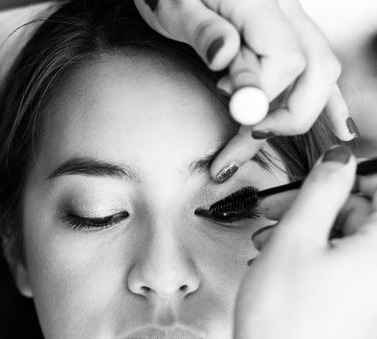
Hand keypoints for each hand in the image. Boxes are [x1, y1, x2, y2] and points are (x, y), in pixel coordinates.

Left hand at [133, 0, 357, 182]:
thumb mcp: (175, 8)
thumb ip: (203, 31)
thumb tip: (226, 57)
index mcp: (260, 3)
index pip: (286, 60)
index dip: (262, 96)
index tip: (229, 104)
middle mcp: (286, 11)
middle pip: (317, 70)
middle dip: (287, 116)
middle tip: (245, 137)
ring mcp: (290, 24)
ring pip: (317, 77)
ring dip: (290, 119)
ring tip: (245, 148)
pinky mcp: (284, 37)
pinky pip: (315, 71)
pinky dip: (327, 103)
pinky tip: (339, 130)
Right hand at [233, 145, 376, 338]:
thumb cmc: (283, 315)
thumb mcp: (295, 237)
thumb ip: (323, 189)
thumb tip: (341, 158)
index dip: (352, 175)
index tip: (320, 173)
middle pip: (365, 219)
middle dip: (319, 207)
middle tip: (274, 210)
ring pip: (349, 245)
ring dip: (310, 234)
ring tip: (266, 243)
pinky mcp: (362, 315)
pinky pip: (346, 272)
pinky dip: (315, 260)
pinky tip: (279, 264)